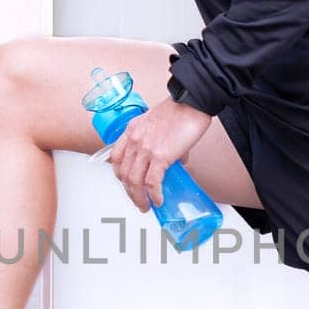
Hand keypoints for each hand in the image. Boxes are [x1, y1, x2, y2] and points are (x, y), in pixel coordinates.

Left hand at [107, 99, 211, 213]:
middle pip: (124, 173)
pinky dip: (154, 195)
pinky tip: (158, 200)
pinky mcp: (160, 156)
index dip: (119, 174)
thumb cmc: (181, 110)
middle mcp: (134, 140)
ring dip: (138, 198)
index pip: (116, 156)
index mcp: (132, 130)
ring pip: (134, 181)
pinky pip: (152, 182)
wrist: (192, 102)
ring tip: (146, 206)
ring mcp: (145, 148)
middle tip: (137, 201)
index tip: (126, 183)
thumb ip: (161, 141)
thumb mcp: (159, 123)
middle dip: (129, 192)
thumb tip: (177, 161)